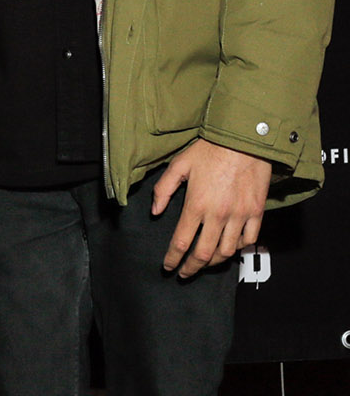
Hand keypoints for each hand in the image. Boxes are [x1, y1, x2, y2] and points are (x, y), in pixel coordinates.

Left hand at [153, 138, 271, 277]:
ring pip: (227, 252)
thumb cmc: (210, 149)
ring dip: (213, 262)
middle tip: (184, 273)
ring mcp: (240, 216)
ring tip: (204, 263)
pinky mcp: (257, 213)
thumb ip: (163, 189)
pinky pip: (249, 240)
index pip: (181, 242)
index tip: (168, 267)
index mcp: (196, 205)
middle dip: (191, 268)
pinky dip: (239, 249)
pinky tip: (230, 248)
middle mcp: (219, 215)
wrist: (245, 140)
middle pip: (203, 254)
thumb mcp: (179, 165)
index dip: (173, 258)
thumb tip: (155, 212)